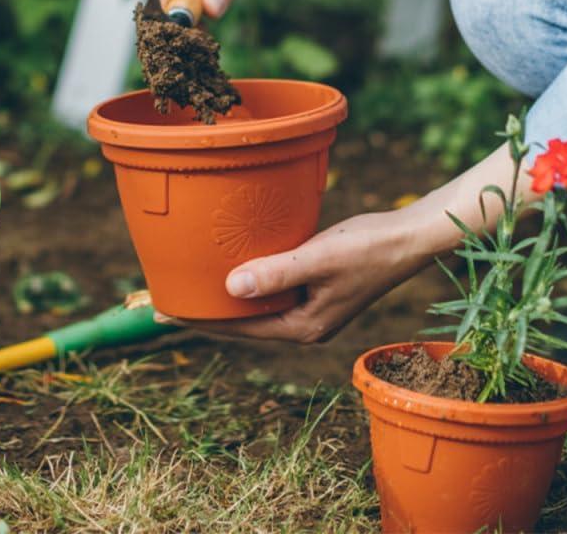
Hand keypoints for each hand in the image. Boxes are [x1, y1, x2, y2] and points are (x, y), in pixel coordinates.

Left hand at [152, 207, 430, 343]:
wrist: (406, 237)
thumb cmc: (367, 248)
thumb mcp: (317, 259)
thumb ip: (275, 272)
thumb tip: (229, 288)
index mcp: (302, 326)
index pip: (238, 329)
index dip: (198, 319)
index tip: (162, 310)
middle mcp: (302, 321)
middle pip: (241, 322)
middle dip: (204, 312)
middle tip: (161, 300)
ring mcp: (308, 305)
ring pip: (253, 304)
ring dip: (221, 296)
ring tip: (186, 285)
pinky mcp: (312, 285)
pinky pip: (267, 286)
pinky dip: (243, 279)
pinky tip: (226, 265)